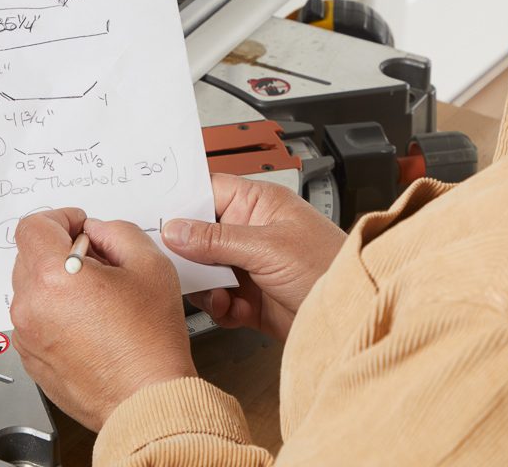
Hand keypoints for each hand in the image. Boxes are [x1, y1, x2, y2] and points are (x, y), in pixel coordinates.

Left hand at [10, 210, 196, 430]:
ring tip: (96, 297)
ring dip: (56, 282)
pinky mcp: (32, 359)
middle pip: (30, 256)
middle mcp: (31, 306)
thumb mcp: (150, 266)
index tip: (79, 227)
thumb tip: (99, 232)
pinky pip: (35, 320)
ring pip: (31, 289)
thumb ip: (119, 233)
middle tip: (96, 262)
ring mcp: (27, 336)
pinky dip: (54, 313)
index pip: (34, 226)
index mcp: (53, 277)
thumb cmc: (149, 343)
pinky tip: (89, 323)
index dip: (60, 218)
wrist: (146, 400)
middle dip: (60, 250)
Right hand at [161, 174, 345, 341]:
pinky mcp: (251, 299)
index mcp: (258, 204)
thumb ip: (217, 239)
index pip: (208, 191)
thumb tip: (175, 228)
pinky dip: (219, 308)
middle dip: (188, 252)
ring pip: (204, 271)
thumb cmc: (331, 266)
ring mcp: (250, 266)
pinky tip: (231, 309)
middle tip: (181, 263)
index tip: (154, 212)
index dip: (180, 200)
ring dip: (204, 286)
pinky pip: (218, 300)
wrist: (353, 316)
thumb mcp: (268, 247)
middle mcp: (251, 232)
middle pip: (199, 235)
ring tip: (215, 292)